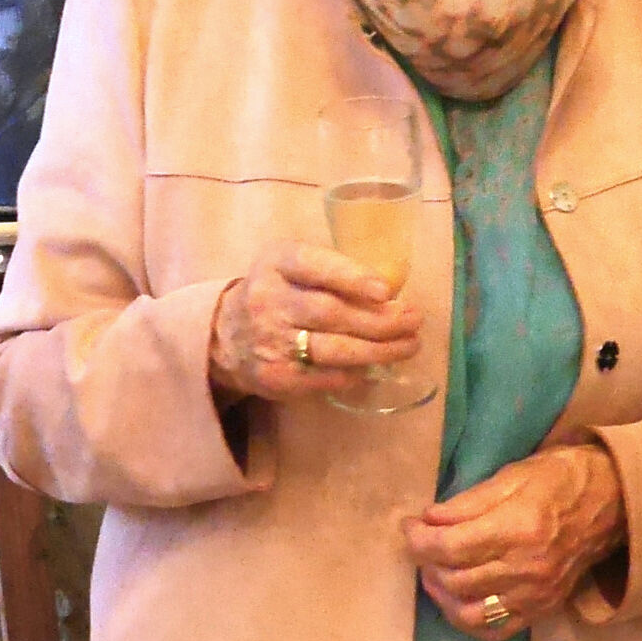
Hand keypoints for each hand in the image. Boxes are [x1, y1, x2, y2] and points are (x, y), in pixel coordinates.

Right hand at [206, 239, 421, 402]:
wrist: (228, 336)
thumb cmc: (277, 291)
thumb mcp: (291, 265)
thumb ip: (330, 270)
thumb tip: (390, 291)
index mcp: (276, 263)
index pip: (314, 266)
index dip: (351, 277)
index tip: (386, 290)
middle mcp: (269, 300)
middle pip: (331, 313)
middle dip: (379, 320)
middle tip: (414, 320)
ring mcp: (271, 342)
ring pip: (334, 349)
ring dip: (378, 350)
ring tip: (409, 345)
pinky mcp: (277, 376)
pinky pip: (326, 376)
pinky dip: (356, 372)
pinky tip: (375, 366)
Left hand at [402, 443, 626, 640]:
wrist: (611, 503)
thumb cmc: (559, 478)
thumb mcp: (512, 474)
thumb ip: (467, 502)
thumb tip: (428, 519)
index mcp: (518, 528)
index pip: (450, 546)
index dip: (418, 539)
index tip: (408, 526)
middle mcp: (525, 568)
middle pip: (455, 580)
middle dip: (425, 562)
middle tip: (419, 543)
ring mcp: (535, 595)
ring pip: (469, 613)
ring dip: (441, 595)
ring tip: (433, 571)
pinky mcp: (542, 610)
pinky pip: (495, 631)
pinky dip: (467, 620)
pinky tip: (457, 599)